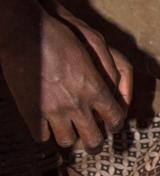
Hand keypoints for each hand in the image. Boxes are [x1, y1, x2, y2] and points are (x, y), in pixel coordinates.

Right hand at [3, 10, 129, 148]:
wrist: (27, 32)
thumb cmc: (63, 35)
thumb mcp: (97, 50)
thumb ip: (110, 72)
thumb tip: (116, 93)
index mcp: (95, 89)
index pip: (114, 118)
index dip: (116, 125)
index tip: (113, 126)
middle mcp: (77, 104)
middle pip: (93, 139)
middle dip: (95, 143)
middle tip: (93, 142)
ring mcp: (53, 111)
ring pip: (67, 140)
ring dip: (69, 136)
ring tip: (68, 132)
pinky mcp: (31, 112)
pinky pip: (41, 135)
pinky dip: (44, 132)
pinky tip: (45, 125)